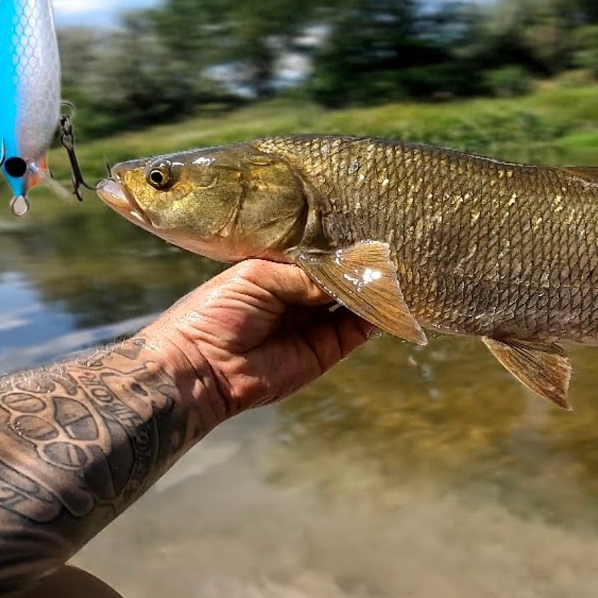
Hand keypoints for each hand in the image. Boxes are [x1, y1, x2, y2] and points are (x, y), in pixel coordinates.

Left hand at [138, 259, 374, 419]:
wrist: (201, 366)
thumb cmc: (217, 311)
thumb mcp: (258, 276)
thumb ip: (305, 274)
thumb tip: (347, 271)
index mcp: (279, 274)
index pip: (319, 257)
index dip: (340, 247)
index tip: (366, 230)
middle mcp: (300, 298)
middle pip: (340, 280)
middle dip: (361, 268)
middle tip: (390, 248)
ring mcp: (315, 325)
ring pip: (354, 304)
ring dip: (373, 290)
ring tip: (396, 270)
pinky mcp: (326, 351)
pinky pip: (356, 331)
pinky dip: (374, 317)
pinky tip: (388, 297)